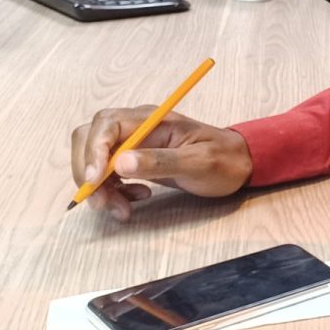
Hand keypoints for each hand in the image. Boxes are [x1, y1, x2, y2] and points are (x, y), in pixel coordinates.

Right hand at [70, 107, 252, 220]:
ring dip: (101, 188)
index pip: (106, 125)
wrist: (239, 165)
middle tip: (103, 202)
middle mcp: (137, 127)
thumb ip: (161, 162)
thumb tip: (121, 163)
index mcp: (151, 119)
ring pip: (96, 161)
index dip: (93, 151)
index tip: (96, 180)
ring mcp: (134, 143)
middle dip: (90, 173)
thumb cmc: (224, 160)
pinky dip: (113, 191)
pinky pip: (109, 174)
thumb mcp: (198, 163)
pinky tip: (135, 200)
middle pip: (90, 141)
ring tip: (124, 209)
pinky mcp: (135, 160)